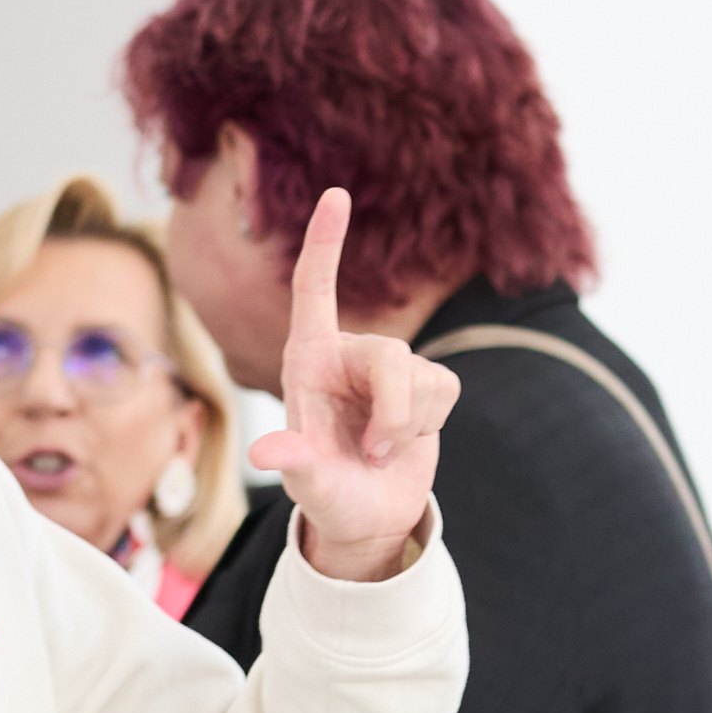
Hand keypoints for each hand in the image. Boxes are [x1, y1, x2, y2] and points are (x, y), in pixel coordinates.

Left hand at [254, 189, 456, 583]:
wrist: (367, 519)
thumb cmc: (328, 497)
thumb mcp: (307, 486)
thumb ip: (294, 464)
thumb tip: (266, 453)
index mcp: (307, 361)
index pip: (314, 288)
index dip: (325, 241)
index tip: (337, 194)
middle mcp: (346, 355)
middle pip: (391, 356)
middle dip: (393, 413)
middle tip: (372, 454)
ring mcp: (388, 369)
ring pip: (421, 378)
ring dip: (407, 427)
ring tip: (378, 452)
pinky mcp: (425, 384)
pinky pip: (445, 388)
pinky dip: (428, 424)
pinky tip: (404, 440)